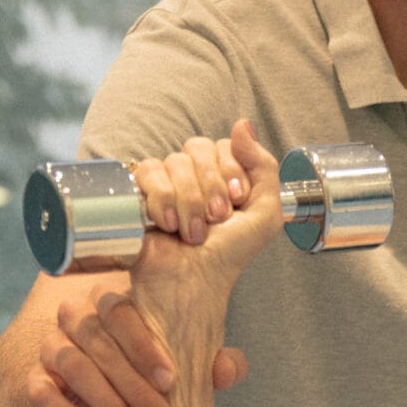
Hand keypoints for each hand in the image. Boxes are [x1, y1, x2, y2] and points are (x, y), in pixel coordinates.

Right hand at [30, 289, 246, 406]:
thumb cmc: (152, 382)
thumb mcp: (184, 374)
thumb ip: (209, 365)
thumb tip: (229, 367)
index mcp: (114, 303)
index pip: (120, 308)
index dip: (144, 345)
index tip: (172, 381)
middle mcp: (78, 318)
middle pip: (99, 341)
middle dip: (137, 389)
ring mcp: (53, 348)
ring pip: (75, 367)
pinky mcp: (37, 382)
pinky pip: (43, 395)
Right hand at [126, 119, 286, 328]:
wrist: (194, 282)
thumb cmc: (229, 255)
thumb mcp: (265, 214)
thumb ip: (264, 166)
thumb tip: (243, 124)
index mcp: (223, 175)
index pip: (223, 145)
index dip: (230, 171)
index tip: (236, 201)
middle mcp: (194, 175)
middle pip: (198, 147)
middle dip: (211, 187)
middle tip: (216, 219)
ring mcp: (166, 182)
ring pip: (174, 161)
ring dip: (189, 202)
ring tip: (193, 233)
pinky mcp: (140, 192)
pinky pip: (148, 171)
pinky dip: (162, 200)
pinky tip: (167, 225)